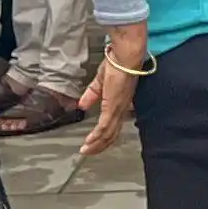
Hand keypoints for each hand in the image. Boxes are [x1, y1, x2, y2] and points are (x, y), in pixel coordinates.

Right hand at [79, 27, 148, 154]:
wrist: (125, 56)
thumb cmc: (116, 63)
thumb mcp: (100, 82)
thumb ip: (92, 94)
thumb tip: (82, 105)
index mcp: (121, 102)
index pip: (114, 124)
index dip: (105, 135)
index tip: (94, 142)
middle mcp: (122, 108)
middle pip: (112, 133)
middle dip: (100, 145)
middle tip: (88, 152)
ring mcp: (118, 108)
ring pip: (108, 133)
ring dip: (97, 144)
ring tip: (86, 150)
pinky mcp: (113, 106)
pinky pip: (105, 126)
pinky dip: (97, 136)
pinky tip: (89, 142)